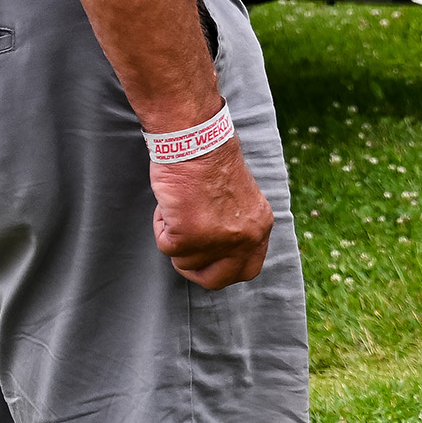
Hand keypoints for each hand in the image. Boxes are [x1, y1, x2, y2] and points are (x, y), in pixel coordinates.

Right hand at [149, 144, 273, 289]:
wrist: (195, 143)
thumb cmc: (209, 164)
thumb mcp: (238, 202)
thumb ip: (234, 228)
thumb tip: (217, 253)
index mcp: (260, 227)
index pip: (247, 270)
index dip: (223, 269)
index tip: (206, 259)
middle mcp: (246, 238)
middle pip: (217, 280)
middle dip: (195, 269)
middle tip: (183, 245)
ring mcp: (218, 240)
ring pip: (184, 261)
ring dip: (175, 237)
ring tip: (180, 206)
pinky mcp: (189, 237)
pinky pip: (166, 247)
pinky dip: (161, 227)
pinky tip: (171, 204)